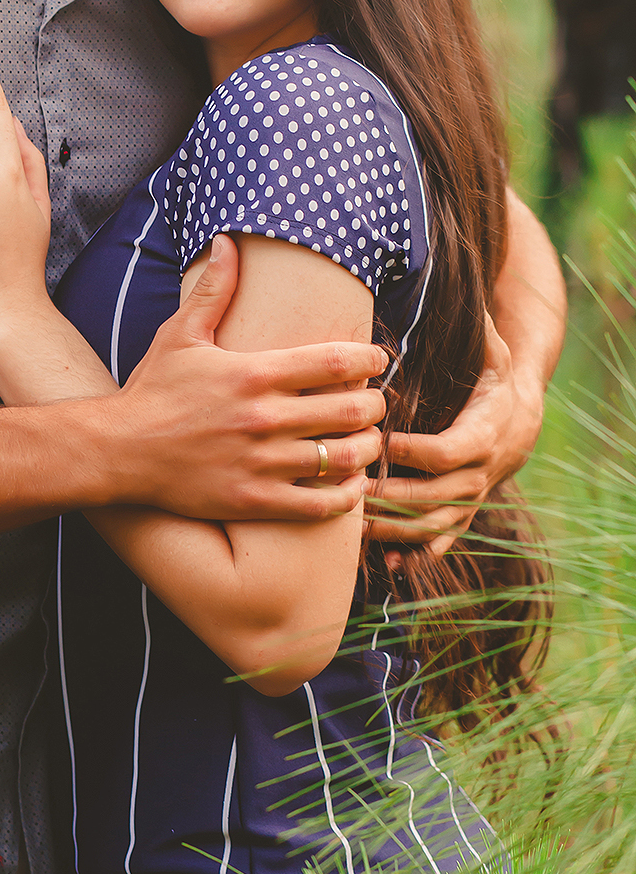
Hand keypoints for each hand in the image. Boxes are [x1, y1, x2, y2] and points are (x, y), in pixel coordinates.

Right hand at [114, 235, 388, 523]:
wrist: (117, 451)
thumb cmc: (152, 391)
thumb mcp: (179, 335)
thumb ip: (213, 289)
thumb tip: (226, 242)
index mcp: (254, 373)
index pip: (337, 361)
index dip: (370, 358)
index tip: (377, 358)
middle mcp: (264, 418)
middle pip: (352, 410)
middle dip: (375, 404)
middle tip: (373, 401)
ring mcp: (261, 463)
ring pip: (345, 458)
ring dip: (367, 447)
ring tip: (366, 440)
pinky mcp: (255, 500)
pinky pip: (322, 503)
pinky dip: (346, 494)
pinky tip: (347, 482)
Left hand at [366, 313, 542, 554]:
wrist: (523, 419)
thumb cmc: (496, 379)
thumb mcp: (493, 354)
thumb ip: (480, 333)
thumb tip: (470, 304)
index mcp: (484, 434)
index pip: (446, 451)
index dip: (413, 452)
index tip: (379, 443)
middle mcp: (480, 474)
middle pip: (433, 496)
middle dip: (391, 496)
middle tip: (349, 488)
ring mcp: (471, 499)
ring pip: (433, 525)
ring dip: (394, 530)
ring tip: (353, 526)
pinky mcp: (463, 514)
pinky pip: (441, 542)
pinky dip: (416, 557)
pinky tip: (389, 568)